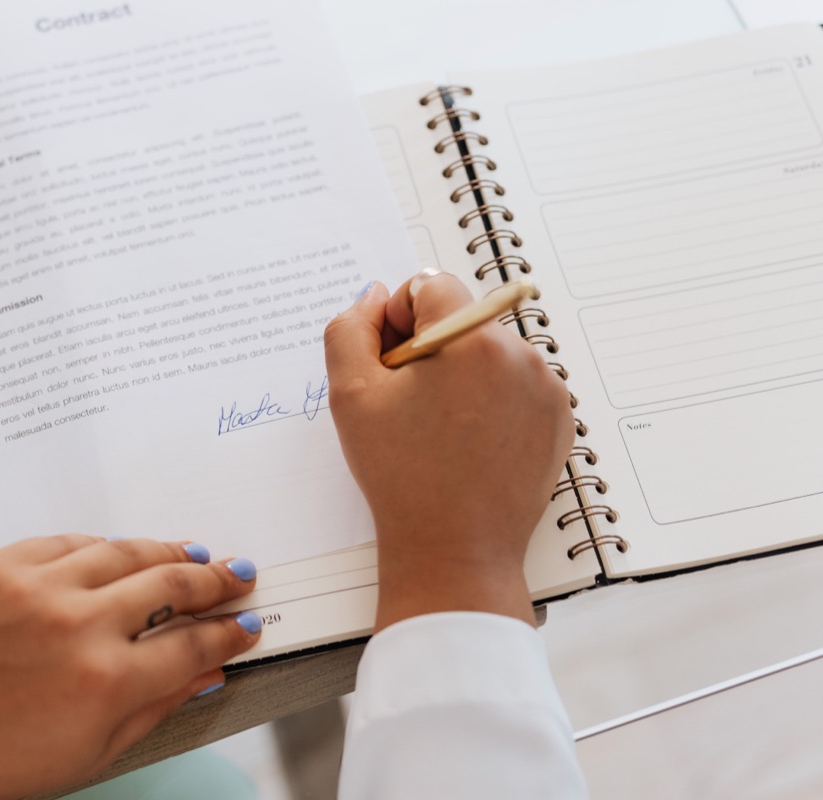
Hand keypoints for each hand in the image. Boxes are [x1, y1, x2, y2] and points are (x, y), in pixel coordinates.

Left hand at [0, 536, 260, 799]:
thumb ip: (159, 705)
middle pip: (171, 584)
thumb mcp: (93, 752)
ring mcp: (36, 588)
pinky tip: (121, 553)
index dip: (229, 632)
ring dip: (168, 551)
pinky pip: (68, 541)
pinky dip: (102, 546)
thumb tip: (209, 672)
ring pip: (125, 550)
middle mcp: (77, 625)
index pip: (195, 644)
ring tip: (193, 555)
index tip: (245, 624)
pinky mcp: (0, 566)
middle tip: (234, 578)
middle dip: (213, 581)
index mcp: (106, 683)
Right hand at [324, 273, 573, 629]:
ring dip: (460, 374)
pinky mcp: (559, 418)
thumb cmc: (400, 477)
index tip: (390, 368)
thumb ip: (350, 329)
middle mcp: (522, 354)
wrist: (454, 552)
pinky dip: (489, 401)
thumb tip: (376, 297)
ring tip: (439, 431)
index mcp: (471, 339)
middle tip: (408, 406)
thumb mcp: (350, 396)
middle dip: (430, 349)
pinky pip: (516, 384)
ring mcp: (547, 387)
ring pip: (488, 352)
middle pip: (461, 319)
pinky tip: (467, 443)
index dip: (398, 321)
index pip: (430, 286)